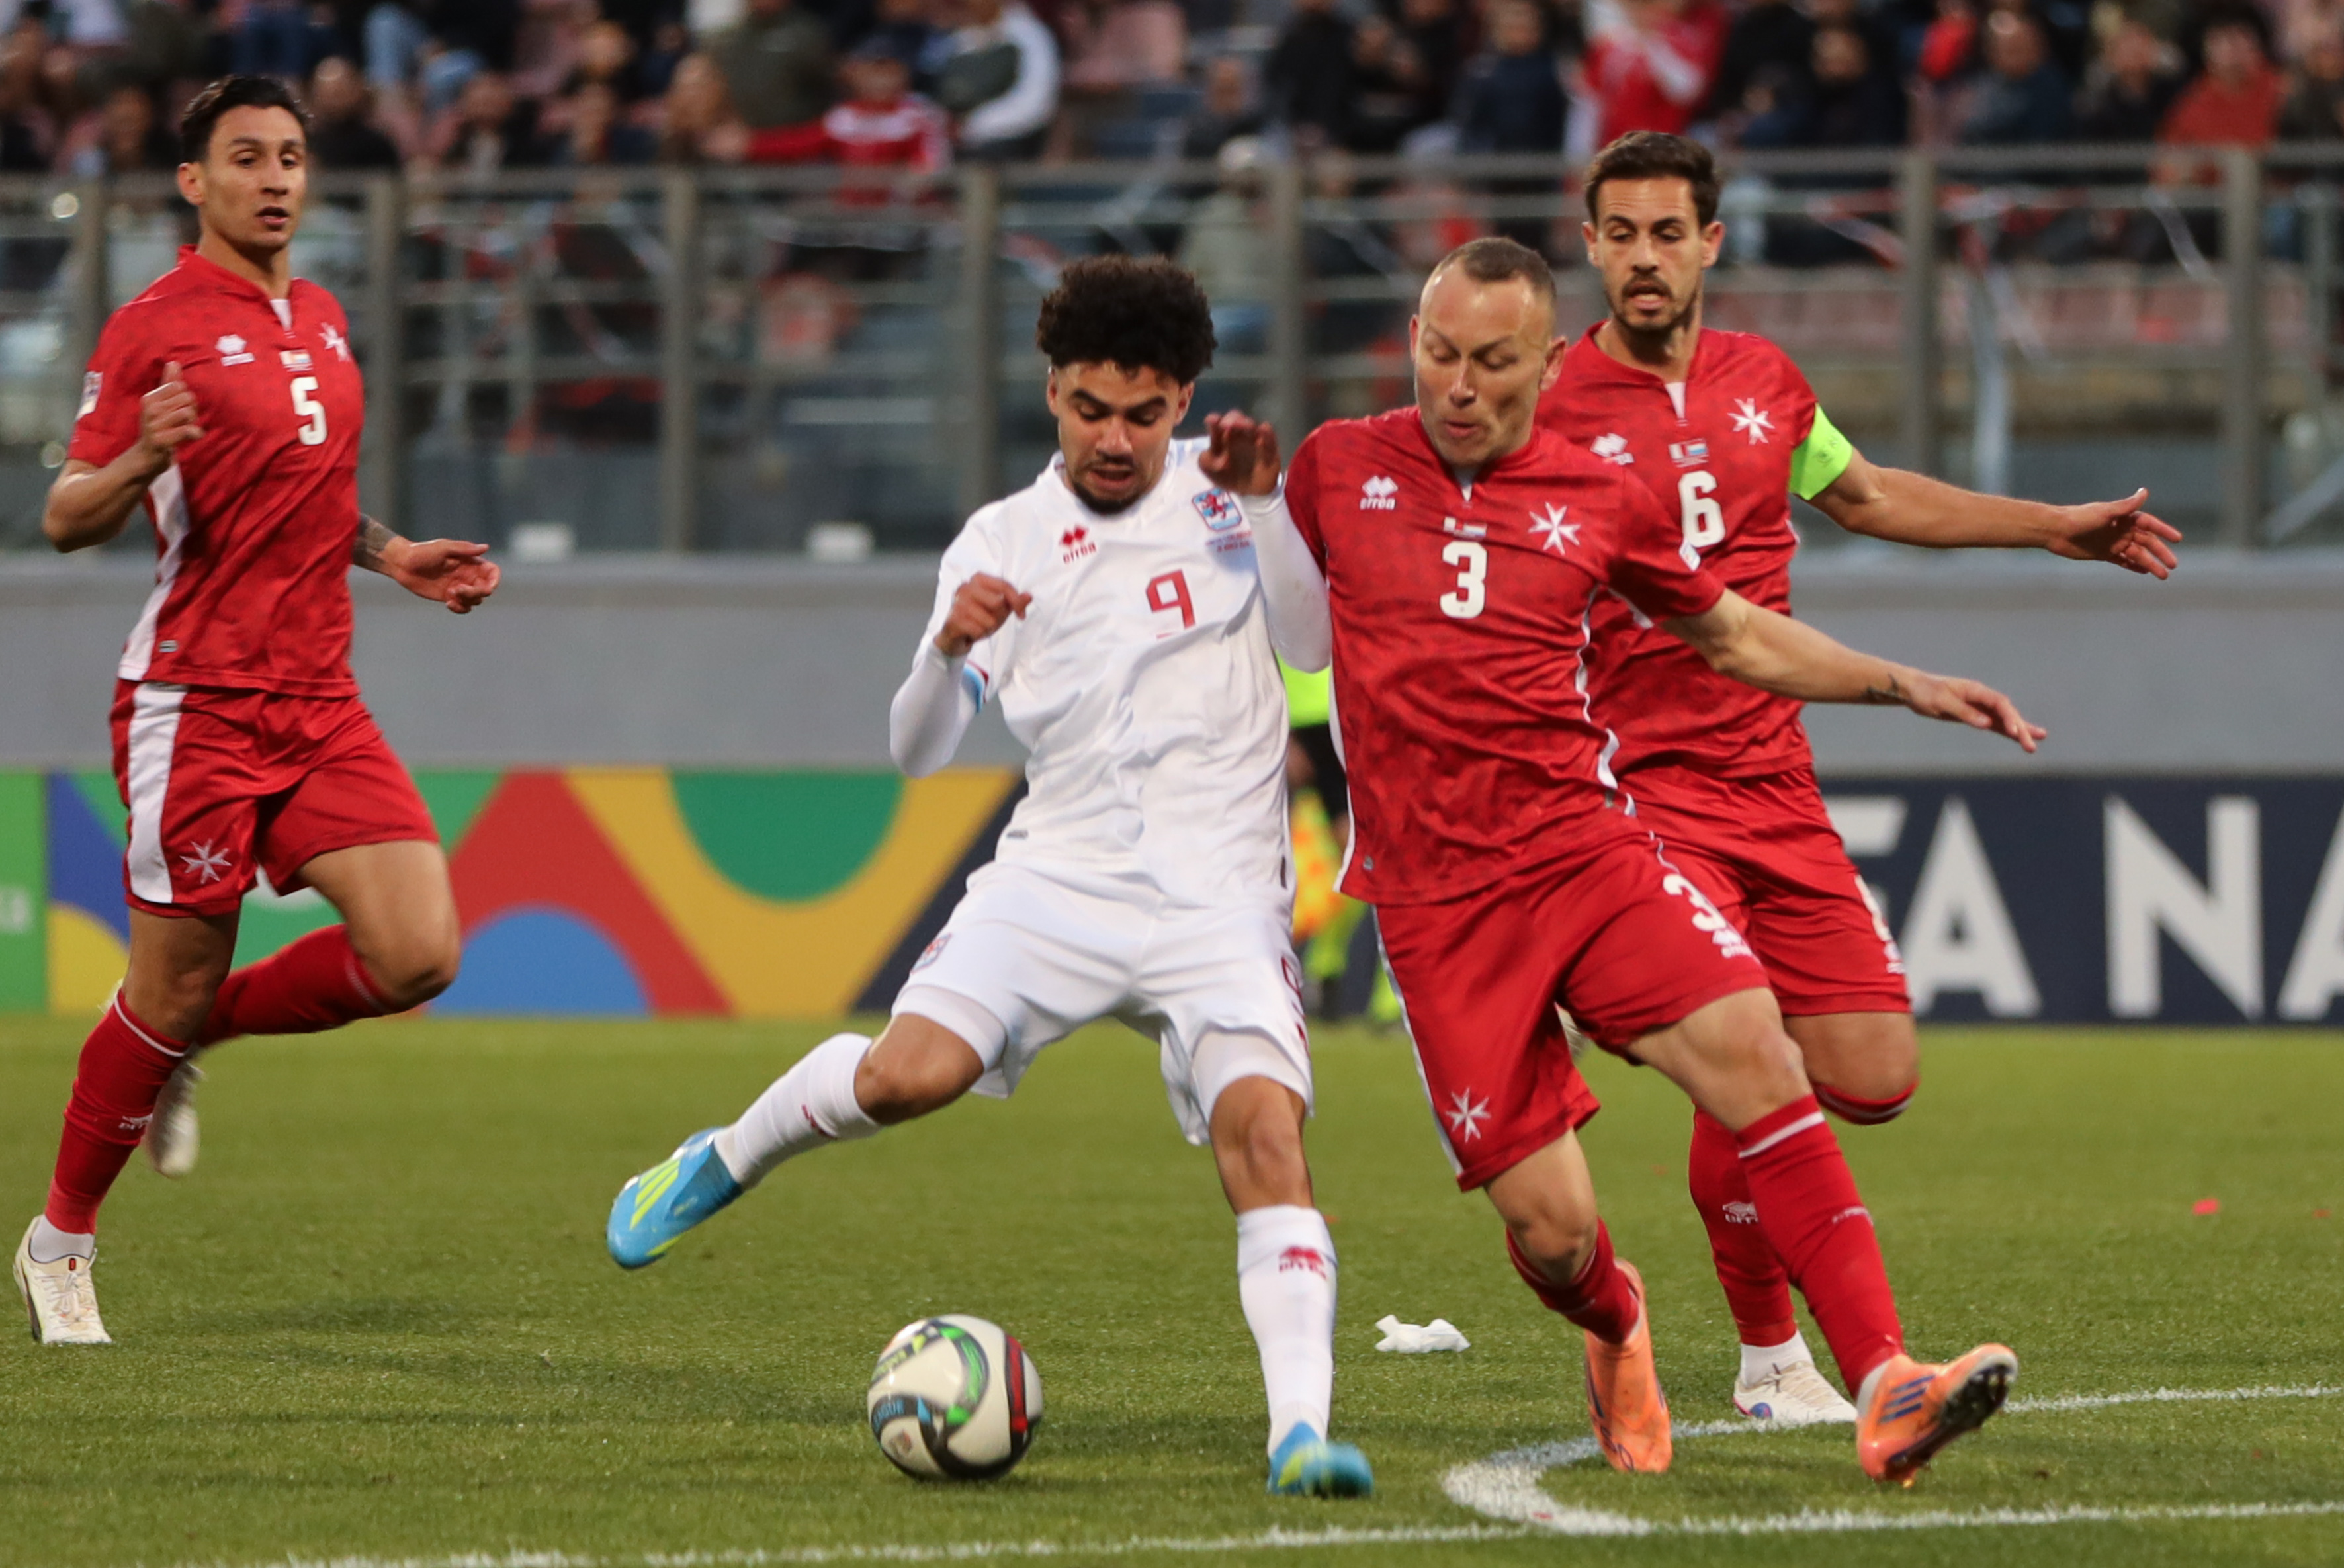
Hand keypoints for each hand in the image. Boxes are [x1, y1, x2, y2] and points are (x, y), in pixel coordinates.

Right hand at [134, 362, 202, 469]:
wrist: (147, 456)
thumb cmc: (158, 427)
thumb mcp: (161, 404)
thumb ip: (169, 384)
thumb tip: (174, 362)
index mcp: (150, 398)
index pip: (180, 386)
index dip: (187, 396)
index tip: (182, 407)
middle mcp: (149, 409)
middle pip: (187, 398)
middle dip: (193, 409)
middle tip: (186, 420)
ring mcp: (153, 425)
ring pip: (188, 412)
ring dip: (193, 421)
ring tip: (188, 428)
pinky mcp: (160, 440)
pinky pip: (186, 430)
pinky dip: (195, 433)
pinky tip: (195, 435)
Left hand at [386, 537, 500, 612]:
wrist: (401, 563)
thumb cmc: (421, 551)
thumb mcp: (443, 547)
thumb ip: (464, 549)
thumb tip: (485, 547)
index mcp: (469, 562)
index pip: (492, 572)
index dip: (495, 580)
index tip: (487, 587)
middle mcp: (467, 575)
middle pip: (485, 589)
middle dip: (475, 592)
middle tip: (457, 589)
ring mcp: (458, 587)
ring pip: (476, 600)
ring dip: (467, 600)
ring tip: (450, 594)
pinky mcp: (448, 597)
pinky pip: (463, 607)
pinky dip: (460, 608)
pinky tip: (448, 603)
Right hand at [936, 572, 1029, 656]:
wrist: (955, 635)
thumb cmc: (979, 617)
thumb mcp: (1001, 609)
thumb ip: (1015, 602)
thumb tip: (1029, 596)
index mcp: (978, 579)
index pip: (1005, 585)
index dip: (1017, 602)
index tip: (1021, 615)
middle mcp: (966, 587)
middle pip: (998, 602)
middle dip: (999, 616)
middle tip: (990, 620)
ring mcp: (958, 602)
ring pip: (989, 619)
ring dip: (988, 628)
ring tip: (979, 626)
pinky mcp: (953, 619)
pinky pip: (978, 630)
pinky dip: (979, 634)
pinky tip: (971, 632)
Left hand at [1201, 411, 1282, 496]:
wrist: (1250, 491)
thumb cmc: (1228, 476)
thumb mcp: (1210, 471)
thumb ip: (1205, 461)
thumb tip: (1207, 453)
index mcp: (1221, 437)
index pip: (1216, 424)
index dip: (1214, 420)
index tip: (1212, 421)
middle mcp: (1237, 434)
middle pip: (1235, 418)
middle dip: (1231, 419)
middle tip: (1227, 426)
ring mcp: (1254, 439)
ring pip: (1251, 426)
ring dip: (1247, 424)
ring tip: (1244, 426)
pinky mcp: (1269, 447)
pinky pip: (1270, 439)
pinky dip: (1267, 434)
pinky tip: (1264, 431)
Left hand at [1889, 668, 2045, 752]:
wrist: (1913, 689)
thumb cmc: (1925, 693)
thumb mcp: (1942, 702)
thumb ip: (1964, 712)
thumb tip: (1987, 723)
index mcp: (1975, 690)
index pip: (1999, 704)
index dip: (2010, 718)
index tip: (2016, 732)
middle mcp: (1982, 697)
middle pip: (2006, 713)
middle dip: (2020, 729)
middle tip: (2031, 747)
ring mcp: (1980, 707)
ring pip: (2004, 720)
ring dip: (2019, 731)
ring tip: (2037, 743)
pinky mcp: (1975, 716)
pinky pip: (1994, 725)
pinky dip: (2007, 732)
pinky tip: (2019, 738)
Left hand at [2047, 488, 2181, 578]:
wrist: (2055, 531)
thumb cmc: (2080, 518)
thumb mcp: (2106, 512)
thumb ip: (2126, 505)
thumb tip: (2145, 491)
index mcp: (2124, 517)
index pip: (2149, 524)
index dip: (2163, 531)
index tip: (2177, 539)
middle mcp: (2121, 529)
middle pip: (2146, 542)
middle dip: (2160, 552)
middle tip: (2173, 564)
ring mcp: (2113, 542)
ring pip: (2136, 554)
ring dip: (2150, 563)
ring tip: (2163, 575)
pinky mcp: (2103, 553)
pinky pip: (2122, 561)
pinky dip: (2133, 566)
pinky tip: (2145, 572)